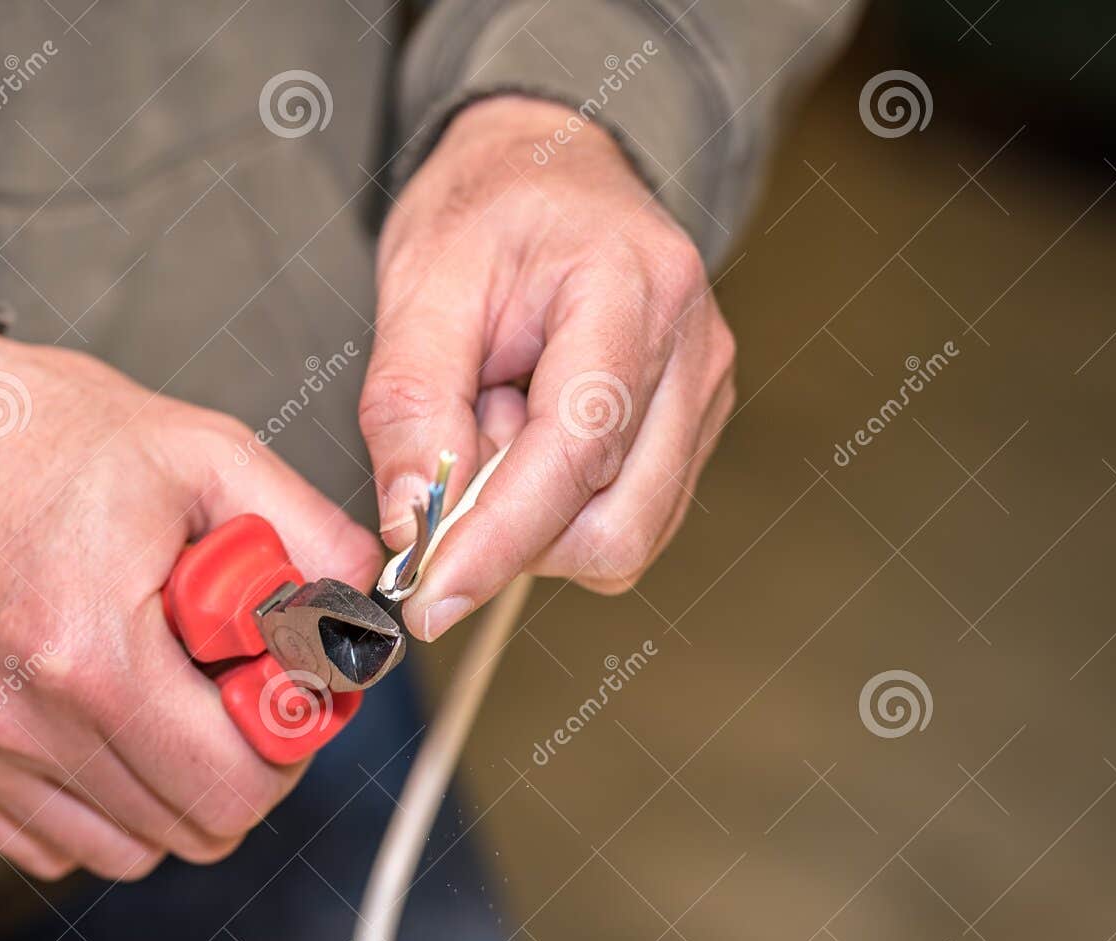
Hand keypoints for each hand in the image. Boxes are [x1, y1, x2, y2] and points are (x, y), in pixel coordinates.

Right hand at [0, 332, 380, 879]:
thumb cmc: (37, 437)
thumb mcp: (199, 451)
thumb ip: (305, 530)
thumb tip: (369, 601)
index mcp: (97, 652)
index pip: (239, 781)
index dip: (291, 739)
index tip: (284, 682)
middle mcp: (29, 724)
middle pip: (198, 827)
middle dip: (244, 764)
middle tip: (236, 688)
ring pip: (134, 849)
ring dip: (177, 788)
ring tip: (168, 697)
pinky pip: (58, 846)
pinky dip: (104, 805)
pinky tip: (107, 723)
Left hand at [360, 95, 734, 639]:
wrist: (551, 169)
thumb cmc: (487, 211)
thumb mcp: (420, 281)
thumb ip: (410, 405)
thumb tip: (410, 525)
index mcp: (630, 288)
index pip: (577, 451)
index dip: (500, 539)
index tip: (431, 597)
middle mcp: (691, 348)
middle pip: (615, 522)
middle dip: (516, 528)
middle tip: (462, 446)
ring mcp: (704, 392)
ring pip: (625, 536)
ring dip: (537, 517)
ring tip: (501, 421)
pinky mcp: (695, 427)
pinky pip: (629, 517)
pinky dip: (561, 507)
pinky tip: (533, 434)